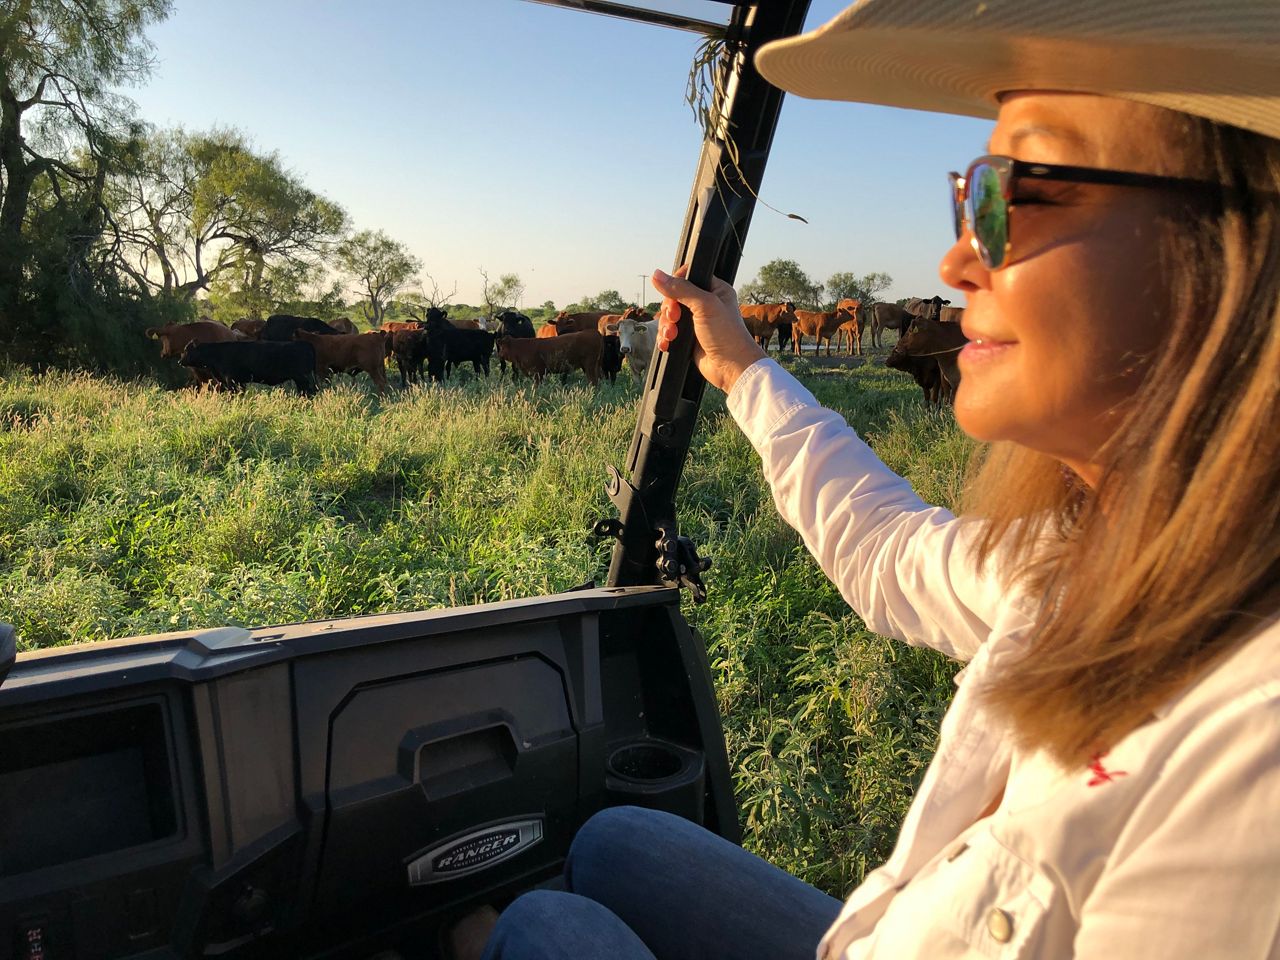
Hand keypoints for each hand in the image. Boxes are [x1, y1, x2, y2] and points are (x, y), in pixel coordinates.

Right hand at [652, 265, 765, 392]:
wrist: (731, 367)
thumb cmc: (727, 335)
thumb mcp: (704, 305)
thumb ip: (681, 289)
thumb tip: (657, 275)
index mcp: (715, 290)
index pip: (688, 277)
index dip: (675, 284)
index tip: (672, 294)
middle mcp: (705, 304)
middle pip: (674, 298)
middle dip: (669, 310)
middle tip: (674, 318)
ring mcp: (697, 322)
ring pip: (670, 317)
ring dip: (666, 326)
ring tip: (671, 335)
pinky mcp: (689, 338)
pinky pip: (670, 333)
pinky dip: (665, 338)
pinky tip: (667, 343)